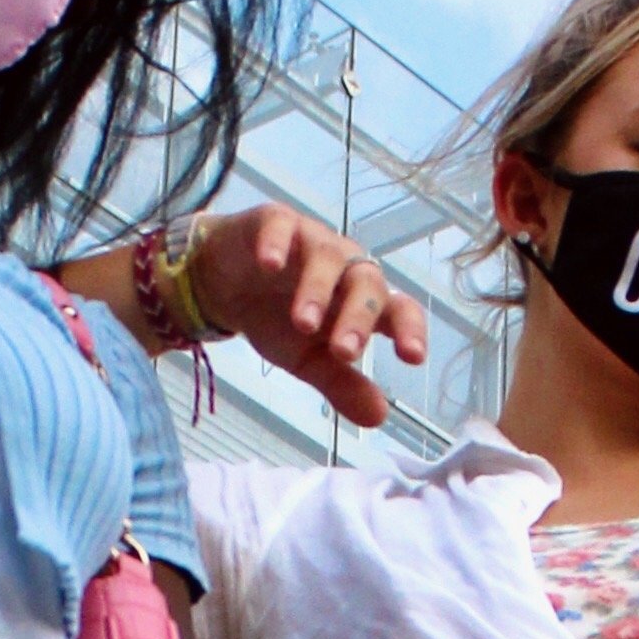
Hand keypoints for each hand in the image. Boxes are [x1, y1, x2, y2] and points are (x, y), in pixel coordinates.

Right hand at [180, 205, 430, 430]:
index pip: (398, 309)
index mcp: (359, 300)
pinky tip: (270, 264)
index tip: (412, 357)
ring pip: (327, 256)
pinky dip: (277, 243)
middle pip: (366, 282)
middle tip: (344, 353)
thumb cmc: (277, 318)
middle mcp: (344, 266)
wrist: (226, 285)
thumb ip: (342, 384)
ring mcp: (310, 240)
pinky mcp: (275, 222)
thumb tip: (379, 416)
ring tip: (303, 325)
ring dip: (317, 290)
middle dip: (359, 317)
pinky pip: (282, 225)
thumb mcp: (308, 360)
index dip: (410, 330)